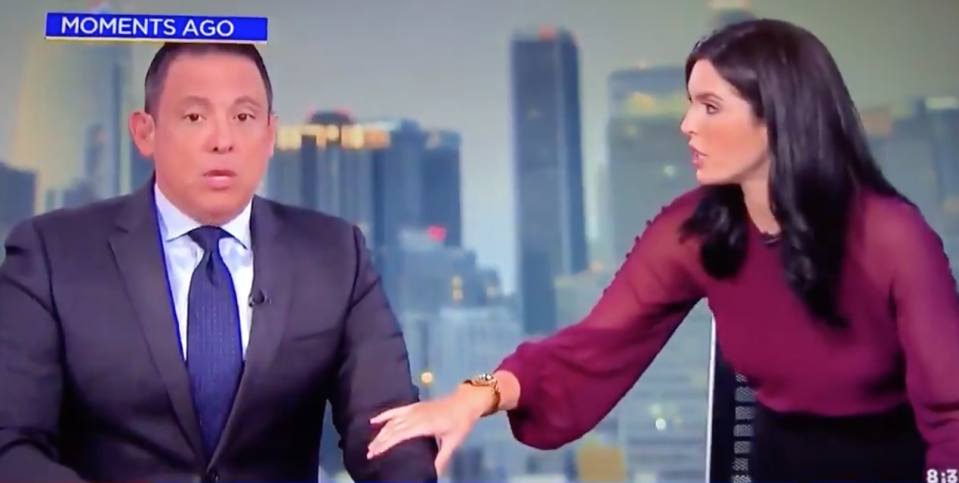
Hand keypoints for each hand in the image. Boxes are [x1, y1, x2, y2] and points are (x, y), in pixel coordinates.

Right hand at [367, 386, 493, 474]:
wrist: (465, 402)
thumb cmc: (460, 423)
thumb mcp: (453, 443)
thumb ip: (442, 459)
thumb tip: (434, 475)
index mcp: (425, 424)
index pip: (400, 435)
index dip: (386, 444)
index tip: (375, 454)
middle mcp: (416, 415)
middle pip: (393, 428)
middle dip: (380, 441)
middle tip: (369, 454)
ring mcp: (414, 409)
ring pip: (392, 420)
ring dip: (380, 432)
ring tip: (371, 445)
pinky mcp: (414, 406)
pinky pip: (396, 410)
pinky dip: (384, 415)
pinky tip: (373, 421)